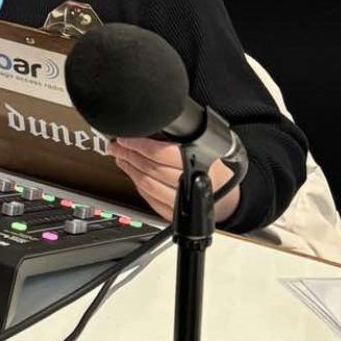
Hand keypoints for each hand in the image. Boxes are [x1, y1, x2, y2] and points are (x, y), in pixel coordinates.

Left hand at [109, 137, 240, 223]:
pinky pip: (149, 199)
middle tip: (115, 146)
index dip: (139, 145)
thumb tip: (146, 126)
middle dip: (128, 155)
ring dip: (129, 169)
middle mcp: (191, 185)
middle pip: (151, 169)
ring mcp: (182, 203)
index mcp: (199, 164)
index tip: (124, 138)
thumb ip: (174, 137)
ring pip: (147, 185)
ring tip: (119, 157)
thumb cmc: (211, 167)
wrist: (225, 195)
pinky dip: (137, 185)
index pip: (161, 154)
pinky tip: (131, 173)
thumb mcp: (199, 146)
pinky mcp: (172, 213)